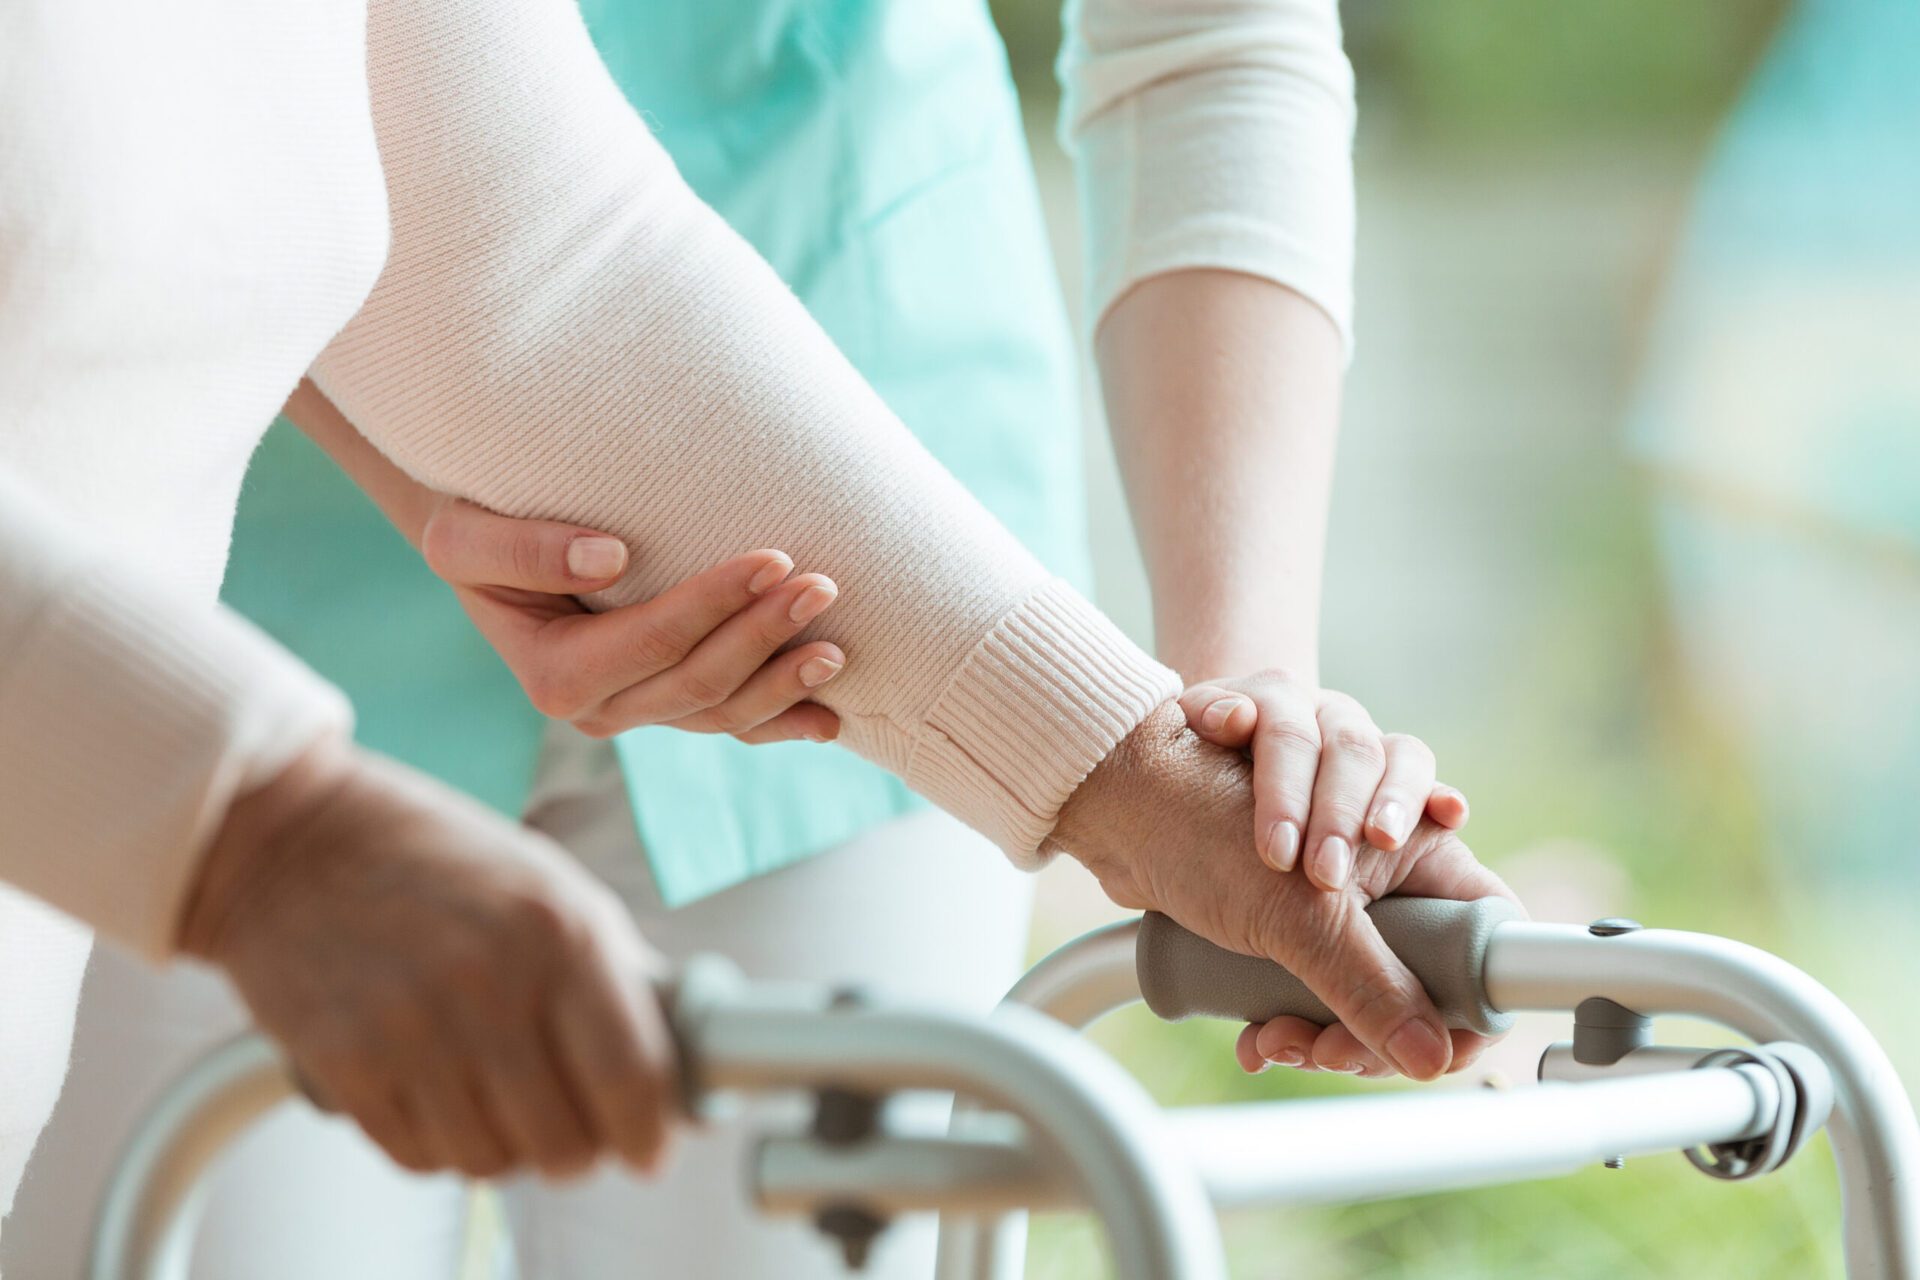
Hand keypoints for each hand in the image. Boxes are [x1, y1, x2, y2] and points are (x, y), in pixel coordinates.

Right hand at [180, 737, 678, 1178]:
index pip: (631, 1077)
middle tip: (573, 1129)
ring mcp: (413, 1028)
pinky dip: (439, 1145)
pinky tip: (440, 1097)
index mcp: (561, 930)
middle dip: (578, 1148)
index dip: (650, 1133)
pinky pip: (419, 1158)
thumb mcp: (549, 884)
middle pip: (564, 1141)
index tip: (650, 1148)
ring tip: (499, 1103)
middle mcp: (492, 982)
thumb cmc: (433, 857)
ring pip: (492, 1162)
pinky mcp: (345, 1064)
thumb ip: (611, 970)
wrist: (291, 838)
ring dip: (506, 1149)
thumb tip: (672, 1058)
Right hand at [419, 496, 845, 743]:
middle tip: (822, 584)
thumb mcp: (465, 535)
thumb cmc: (476, 528)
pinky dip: (782, 721)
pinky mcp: (667, 705)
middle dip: (765, 636)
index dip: (715, 603)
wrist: (490, 550)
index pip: (653, 641)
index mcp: (554, 675)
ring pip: (724, 713)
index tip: (771, 558)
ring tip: (838, 647)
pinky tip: (829, 719)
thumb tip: (608, 559)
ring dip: (786, 683)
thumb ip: (524, 549)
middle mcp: (598, 710)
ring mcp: (637, 713)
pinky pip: (731, 724)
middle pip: (699, 682)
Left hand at [1054, 703, 1520, 1080]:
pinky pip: (1314, 989)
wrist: (1107, 793)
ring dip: (1324, 1030)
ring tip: (1272, 1039)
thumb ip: (1367, 982)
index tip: (1434, 1045)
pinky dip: (1288, 1018)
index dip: (1472, 992)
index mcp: (1414, 834)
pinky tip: (1253, 1034)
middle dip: (1372, 1023)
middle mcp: (1386, 862)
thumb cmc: (1199, 806)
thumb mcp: (1296, 909)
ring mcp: (1339, 893)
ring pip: (1366, 989)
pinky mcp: (1291, 921)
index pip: (1488, 924)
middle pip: (1426, 972)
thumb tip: (1429, 1059)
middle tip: (1321, 1047)